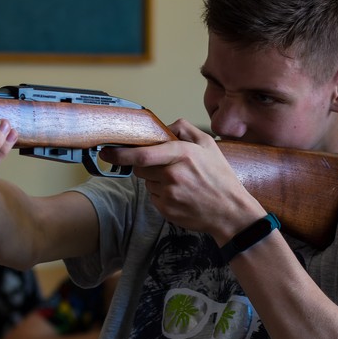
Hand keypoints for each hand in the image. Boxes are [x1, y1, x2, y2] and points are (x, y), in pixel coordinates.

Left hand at [100, 119, 263, 242]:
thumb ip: (184, 129)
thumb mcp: (209, 144)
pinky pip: (153, 197)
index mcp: (183, 155)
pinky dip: (161, 194)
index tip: (107, 151)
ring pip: (146, 182)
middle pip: (140, 168)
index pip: (143, 154)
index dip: (121, 154)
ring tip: (179, 182)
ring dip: (155, 180)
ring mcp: (169, 194)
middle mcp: (173, 175)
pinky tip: (180, 194)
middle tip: (164, 167)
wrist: (230, 212)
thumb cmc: (220, 177)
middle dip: (145, 165)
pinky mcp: (166, 210)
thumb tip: (163, 126)